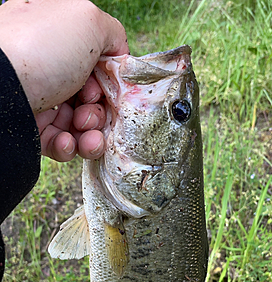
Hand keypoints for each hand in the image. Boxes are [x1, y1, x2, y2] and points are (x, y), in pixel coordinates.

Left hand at [0, 0, 128, 160]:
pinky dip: (69, 146)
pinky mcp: (30, 127)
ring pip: (78, 123)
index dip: (107, 79)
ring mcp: (39, 96)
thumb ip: (113, 34)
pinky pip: (60, 142)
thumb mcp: (87, 21)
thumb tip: (118, 58)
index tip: (108, 88)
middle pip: (90, 96)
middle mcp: (48, 64)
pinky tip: (66, 143)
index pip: (96, 62)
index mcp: (57, 34)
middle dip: (99, 111)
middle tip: (89, 112)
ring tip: (87, 138)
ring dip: (91, 135)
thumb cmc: (40, 49)